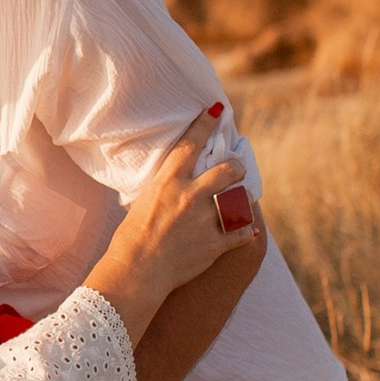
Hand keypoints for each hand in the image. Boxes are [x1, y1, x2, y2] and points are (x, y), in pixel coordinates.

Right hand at [83, 109, 262, 343]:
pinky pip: (242, 233)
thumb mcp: (142, 203)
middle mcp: (191, 196)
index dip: (206, 123)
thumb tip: (170, 185)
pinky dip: (247, 231)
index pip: (191, 144)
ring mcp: (207, 220)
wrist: (137, 271)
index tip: (217, 109)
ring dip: (242, 199)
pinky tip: (250, 231)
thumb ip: (163, 190)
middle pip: (228, 170)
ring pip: (240, 200)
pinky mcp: (216, 244)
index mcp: (169, 182)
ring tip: (241, 202)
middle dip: (237, 168)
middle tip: (237, 170)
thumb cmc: (129, 239)